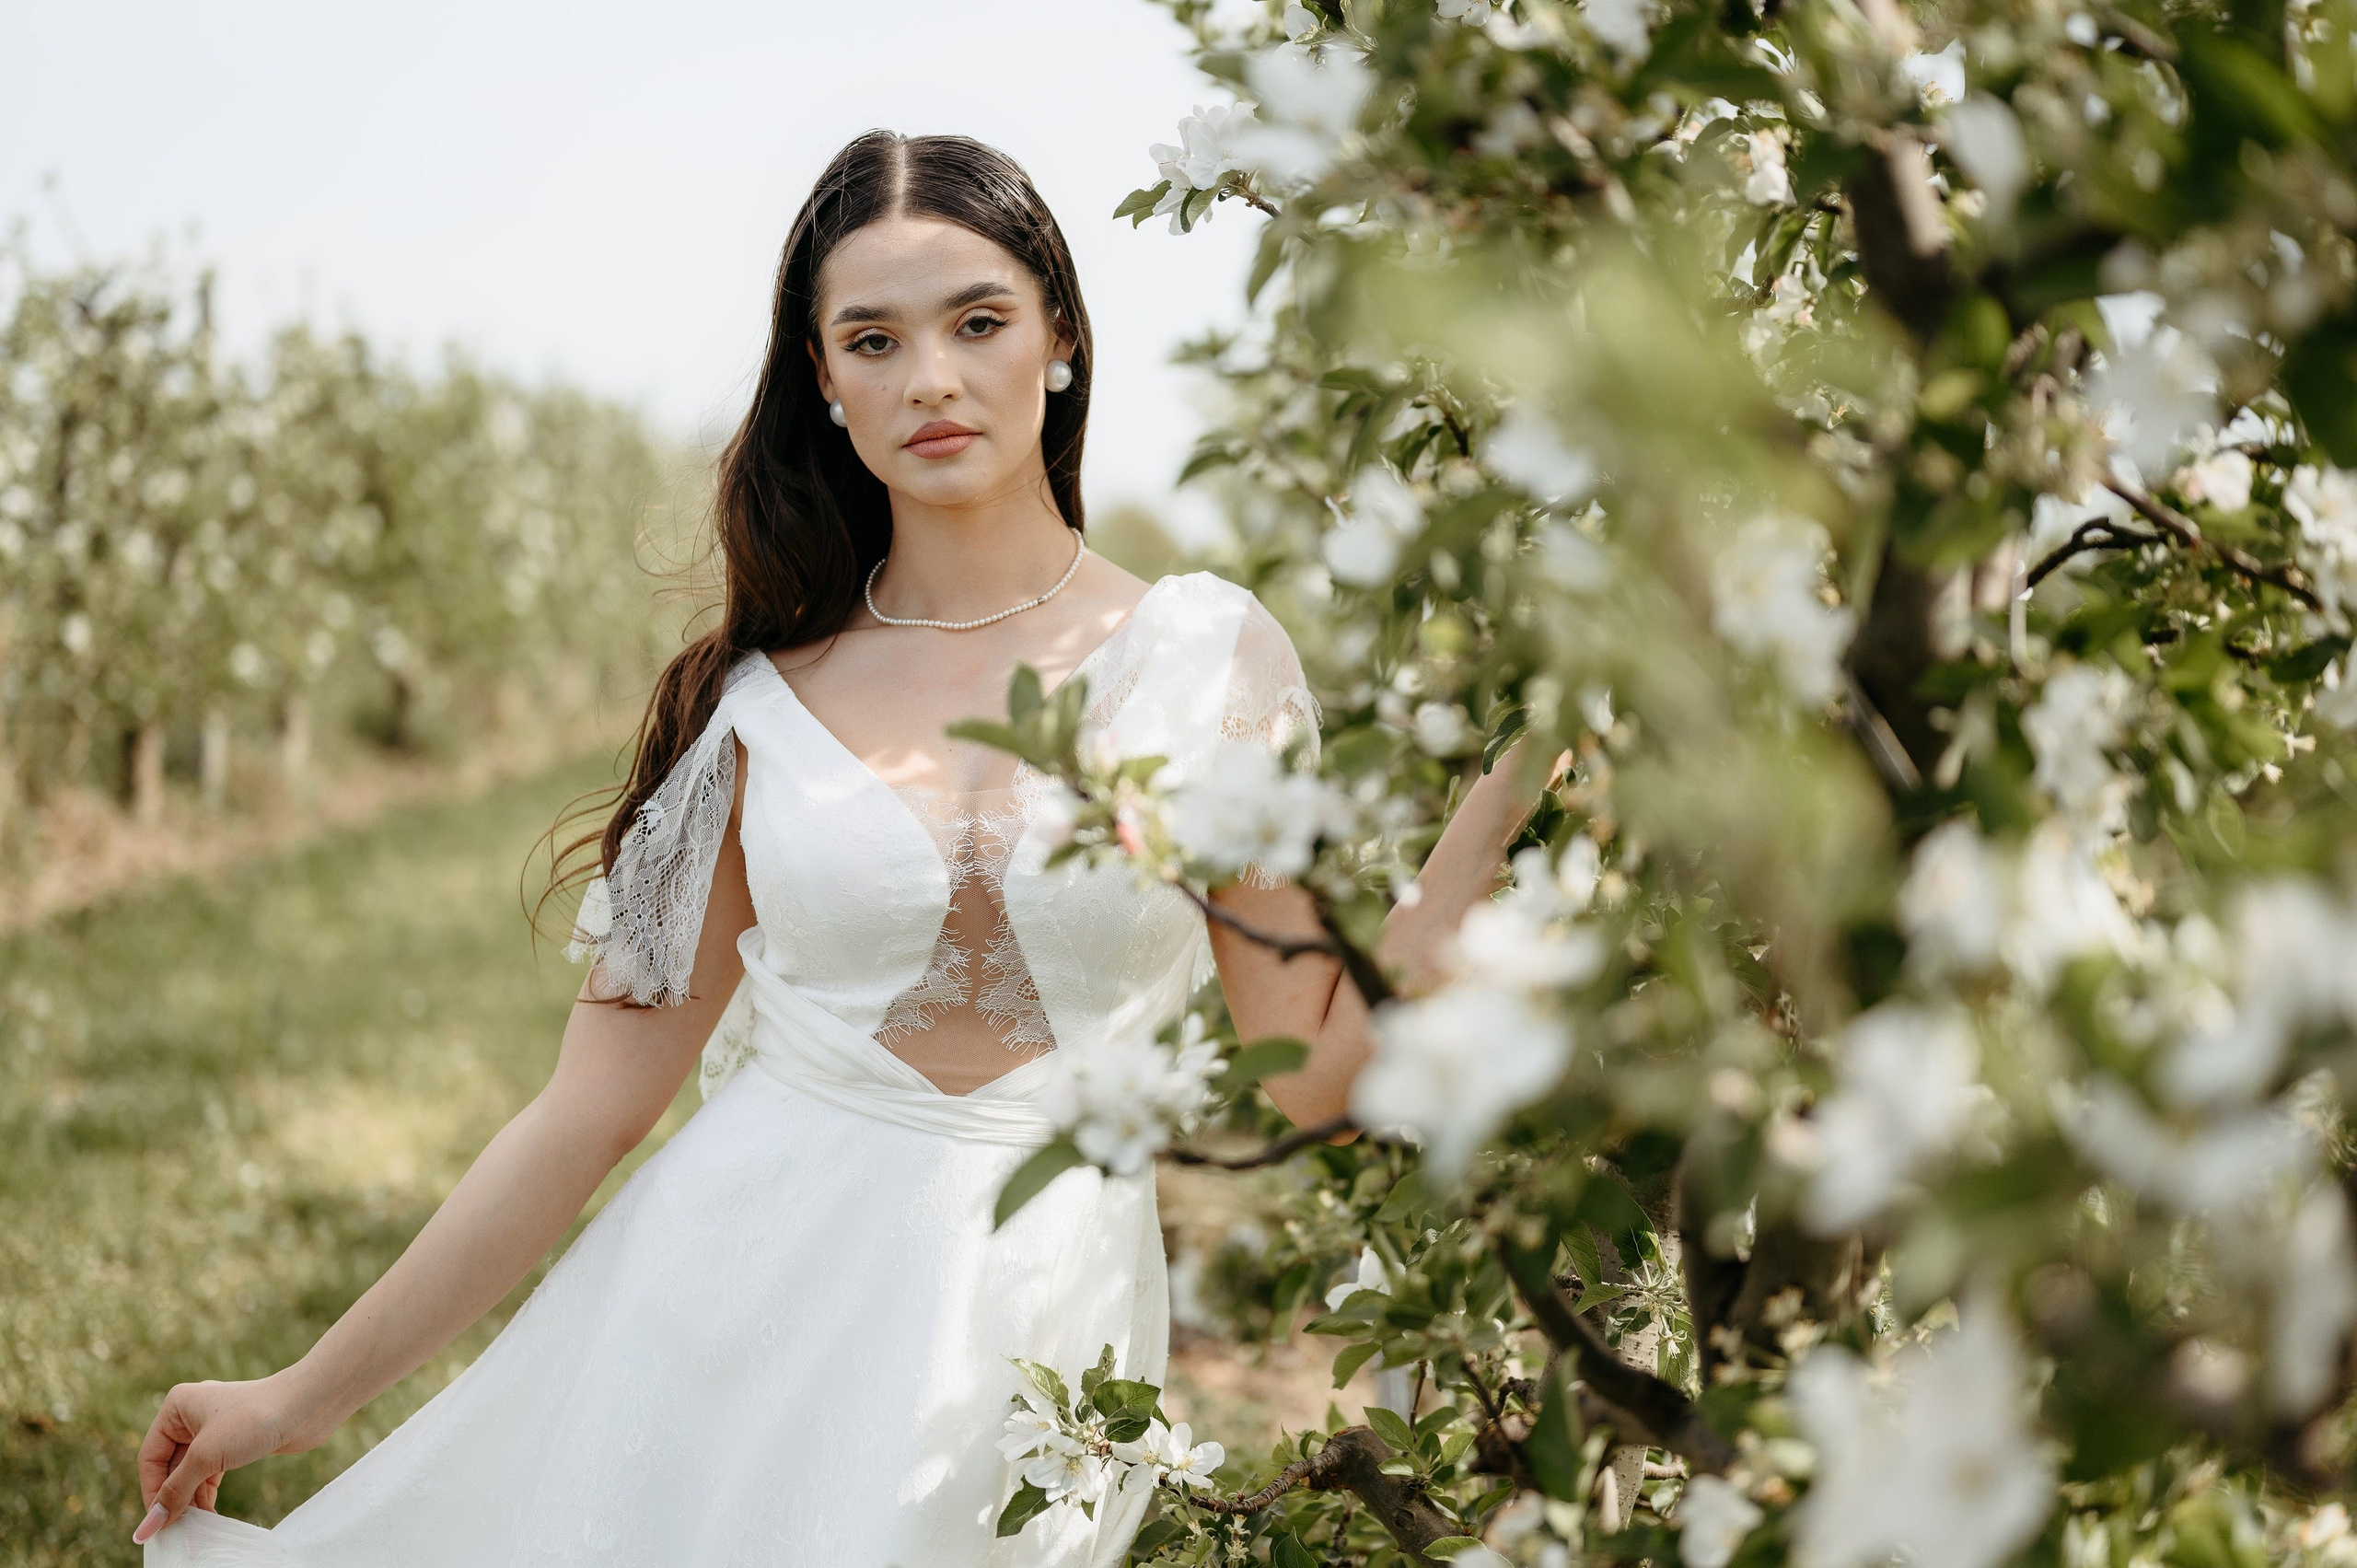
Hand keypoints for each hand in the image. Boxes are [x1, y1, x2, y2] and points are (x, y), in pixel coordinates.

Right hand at [133, 1369, 331, 1543]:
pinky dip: (206, 1493)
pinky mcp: (234, 1443)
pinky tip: (208, 1516)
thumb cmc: (254, 1420)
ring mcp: (213, 1429)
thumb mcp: (206, 1456)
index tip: (156, 1525)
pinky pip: (209, 1473)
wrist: (308, 1406)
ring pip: (191, 1472)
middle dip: (172, 1498)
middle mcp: (191, 1415)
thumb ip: (175, 1492)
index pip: (150, 1458)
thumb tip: (147, 1528)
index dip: (151, 1492)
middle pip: (169, 1467)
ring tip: (192, 1528)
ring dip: (190, 1500)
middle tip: (175, 1531)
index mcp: (176, 1407)